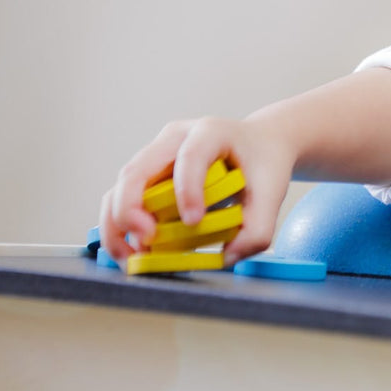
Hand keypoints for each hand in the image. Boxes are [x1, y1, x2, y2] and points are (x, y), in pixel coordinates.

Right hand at [99, 116, 296, 265]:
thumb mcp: (273, 191)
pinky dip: (120, 226)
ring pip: (121, 186)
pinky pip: (122, 198)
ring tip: (130, 256)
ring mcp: (156, 154)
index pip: (192, 155)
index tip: (193, 221)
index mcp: (211, 132)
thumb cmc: (263, 162)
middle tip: (146, 242)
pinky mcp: (148, 174)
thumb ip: (259, 229)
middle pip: (137, 169)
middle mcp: (175, 138)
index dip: (187, 188)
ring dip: (117, 224)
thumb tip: (227, 258)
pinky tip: (132, 251)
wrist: (259, 143)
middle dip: (131, 209)